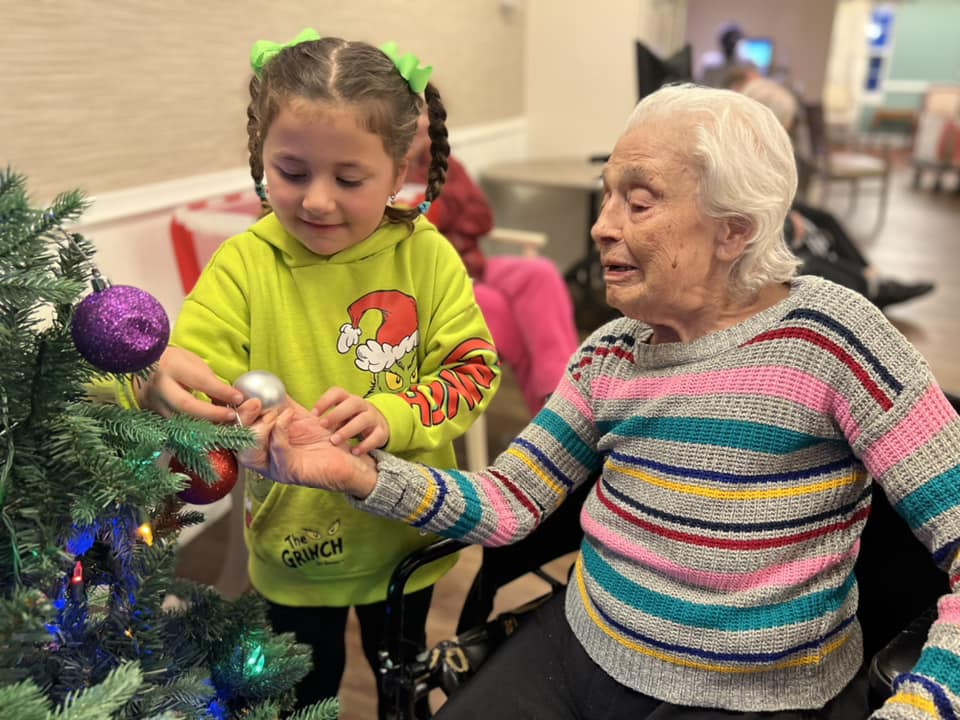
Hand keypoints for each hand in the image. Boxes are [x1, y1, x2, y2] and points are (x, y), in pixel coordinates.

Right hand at [137, 346, 245, 423]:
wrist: (141, 364)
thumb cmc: (173, 361)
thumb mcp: (193, 363)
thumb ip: (211, 381)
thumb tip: (232, 400)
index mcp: (171, 366)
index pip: (199, 381)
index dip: (220, 391)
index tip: (239, 397)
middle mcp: (159, 385)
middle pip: (185, 405)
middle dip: (212, 413)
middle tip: (231, 416)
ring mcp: (151, 402)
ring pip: (178, 421)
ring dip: (203, 427)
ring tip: (222, 427)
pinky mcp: (149, 414)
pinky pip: (172, 426)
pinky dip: (191, 430)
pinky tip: (205, 432)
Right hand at [240, 402, 377, 497]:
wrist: (353, 456)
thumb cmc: (327, 439)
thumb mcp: (300, 418)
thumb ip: (283, 406)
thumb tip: (268, 385)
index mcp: (264, 447)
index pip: (237, 434)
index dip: (237, 415)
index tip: (246, 396)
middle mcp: (265, 461)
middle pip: (239, 445)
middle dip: (244, 421)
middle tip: (256, 403)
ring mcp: (275, 469)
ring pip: (252, 453)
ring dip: (261, 428)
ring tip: (276, 413)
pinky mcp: (290, 474)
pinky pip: (277, 454)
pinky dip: (280, 432)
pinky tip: (288, 418)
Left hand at [312, 387, 389, 454]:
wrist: (376, 429)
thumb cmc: (348, 422)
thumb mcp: (335, 414)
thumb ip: (315, 413)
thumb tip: (285, 408)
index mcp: (347, 400)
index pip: (338, 393)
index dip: (325, 401)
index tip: (313, 414)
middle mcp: (361, 406)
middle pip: (352, 403)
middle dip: (336, 414)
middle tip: (322, 426)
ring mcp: (373, 418)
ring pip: (364, 419)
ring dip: (348, 430)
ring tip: (334, 441)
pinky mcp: (381, 432)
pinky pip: (376, 436)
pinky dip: (365, 445)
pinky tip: (354, 452)